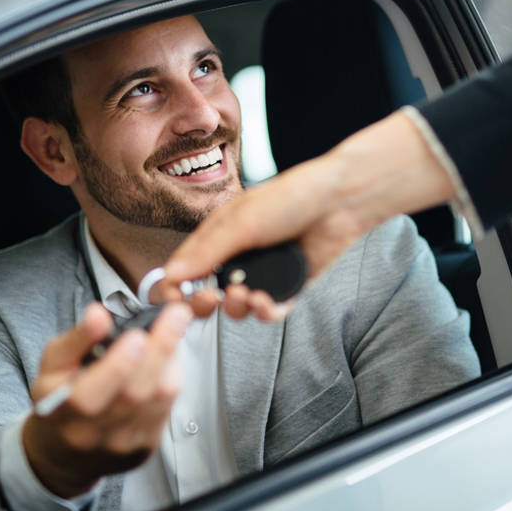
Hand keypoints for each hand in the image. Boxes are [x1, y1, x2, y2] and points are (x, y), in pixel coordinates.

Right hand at [22, 302, 191, 497]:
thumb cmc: (60, 399)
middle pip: (134, 393)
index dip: (117, 365)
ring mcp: (122, 444)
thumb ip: (76, 339)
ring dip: (171, 359)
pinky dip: (173, 376)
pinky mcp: (146, 446)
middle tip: (176, 315)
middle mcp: (91, 433)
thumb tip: (98, 315)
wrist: (67, 451)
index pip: (89, 395)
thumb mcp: (53, 365)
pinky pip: (169, 406)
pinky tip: (168, 358)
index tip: (137, 335)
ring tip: (171, 330)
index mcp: (60, 410)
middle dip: (160, 349)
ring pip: (159, 398)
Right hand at [163, 110, 455, 319]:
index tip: (176, 299)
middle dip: (205, 304)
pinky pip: (270, 311)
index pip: (185, 269)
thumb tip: (172, 276)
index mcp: (218, 237)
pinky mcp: (288, 286)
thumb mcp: (241, 222)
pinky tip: (267, 302)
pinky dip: (266, 312)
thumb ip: (207, 251)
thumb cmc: (290, 198)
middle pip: (208, 294)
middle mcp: (237, 257)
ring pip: (238, 308)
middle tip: (212, 299)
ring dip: (239, 308)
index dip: (176, 288)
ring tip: (248, 295)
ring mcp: (263, 273)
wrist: (339, 202)